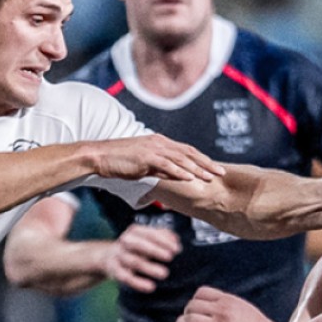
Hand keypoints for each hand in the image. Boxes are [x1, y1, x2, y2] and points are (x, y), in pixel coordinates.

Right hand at [97, 134, 224, 181]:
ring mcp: (153, 149)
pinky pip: (166, 164)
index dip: (202, 159)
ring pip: (181, 158)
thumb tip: (173, 177)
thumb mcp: (144, 165)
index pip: (186, 150)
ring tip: (211, 177)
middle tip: (222, 172)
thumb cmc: (119, 162)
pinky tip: (190, 178)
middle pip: (189, 152)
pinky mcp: (145, 157)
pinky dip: (180, 171)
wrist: (99, 156)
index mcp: (160, 143)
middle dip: (207, 163)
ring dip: (198, 168)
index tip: (215, 168)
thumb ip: (160, 169)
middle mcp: (159, 143)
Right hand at [105, 224, 180, 291]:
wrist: (110, 256)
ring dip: (149, 268)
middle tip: (171, 258)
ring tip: (165, 274)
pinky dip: (138, 283)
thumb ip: (164, 236)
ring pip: (134, 262)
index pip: (150, 234)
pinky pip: (126, 277)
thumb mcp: (148, 238)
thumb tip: (175, 240)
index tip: (177, 249)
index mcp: (135, 231)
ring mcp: (119, 256)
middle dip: (155, 251)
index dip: (164, 241)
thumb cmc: (138, 247)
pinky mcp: (115, 271)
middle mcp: (125, 241)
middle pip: (139, 245)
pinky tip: (151, 287)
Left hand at [175, 286, 275, 321]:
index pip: (201, 293)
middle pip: (192, 306)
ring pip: (189, 320)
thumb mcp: (245, 310)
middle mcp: (222, 311)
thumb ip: (230, 307)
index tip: (193, 311)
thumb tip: (217, 309)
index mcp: (229, 301)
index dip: (193, 302)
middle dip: (185, 315)